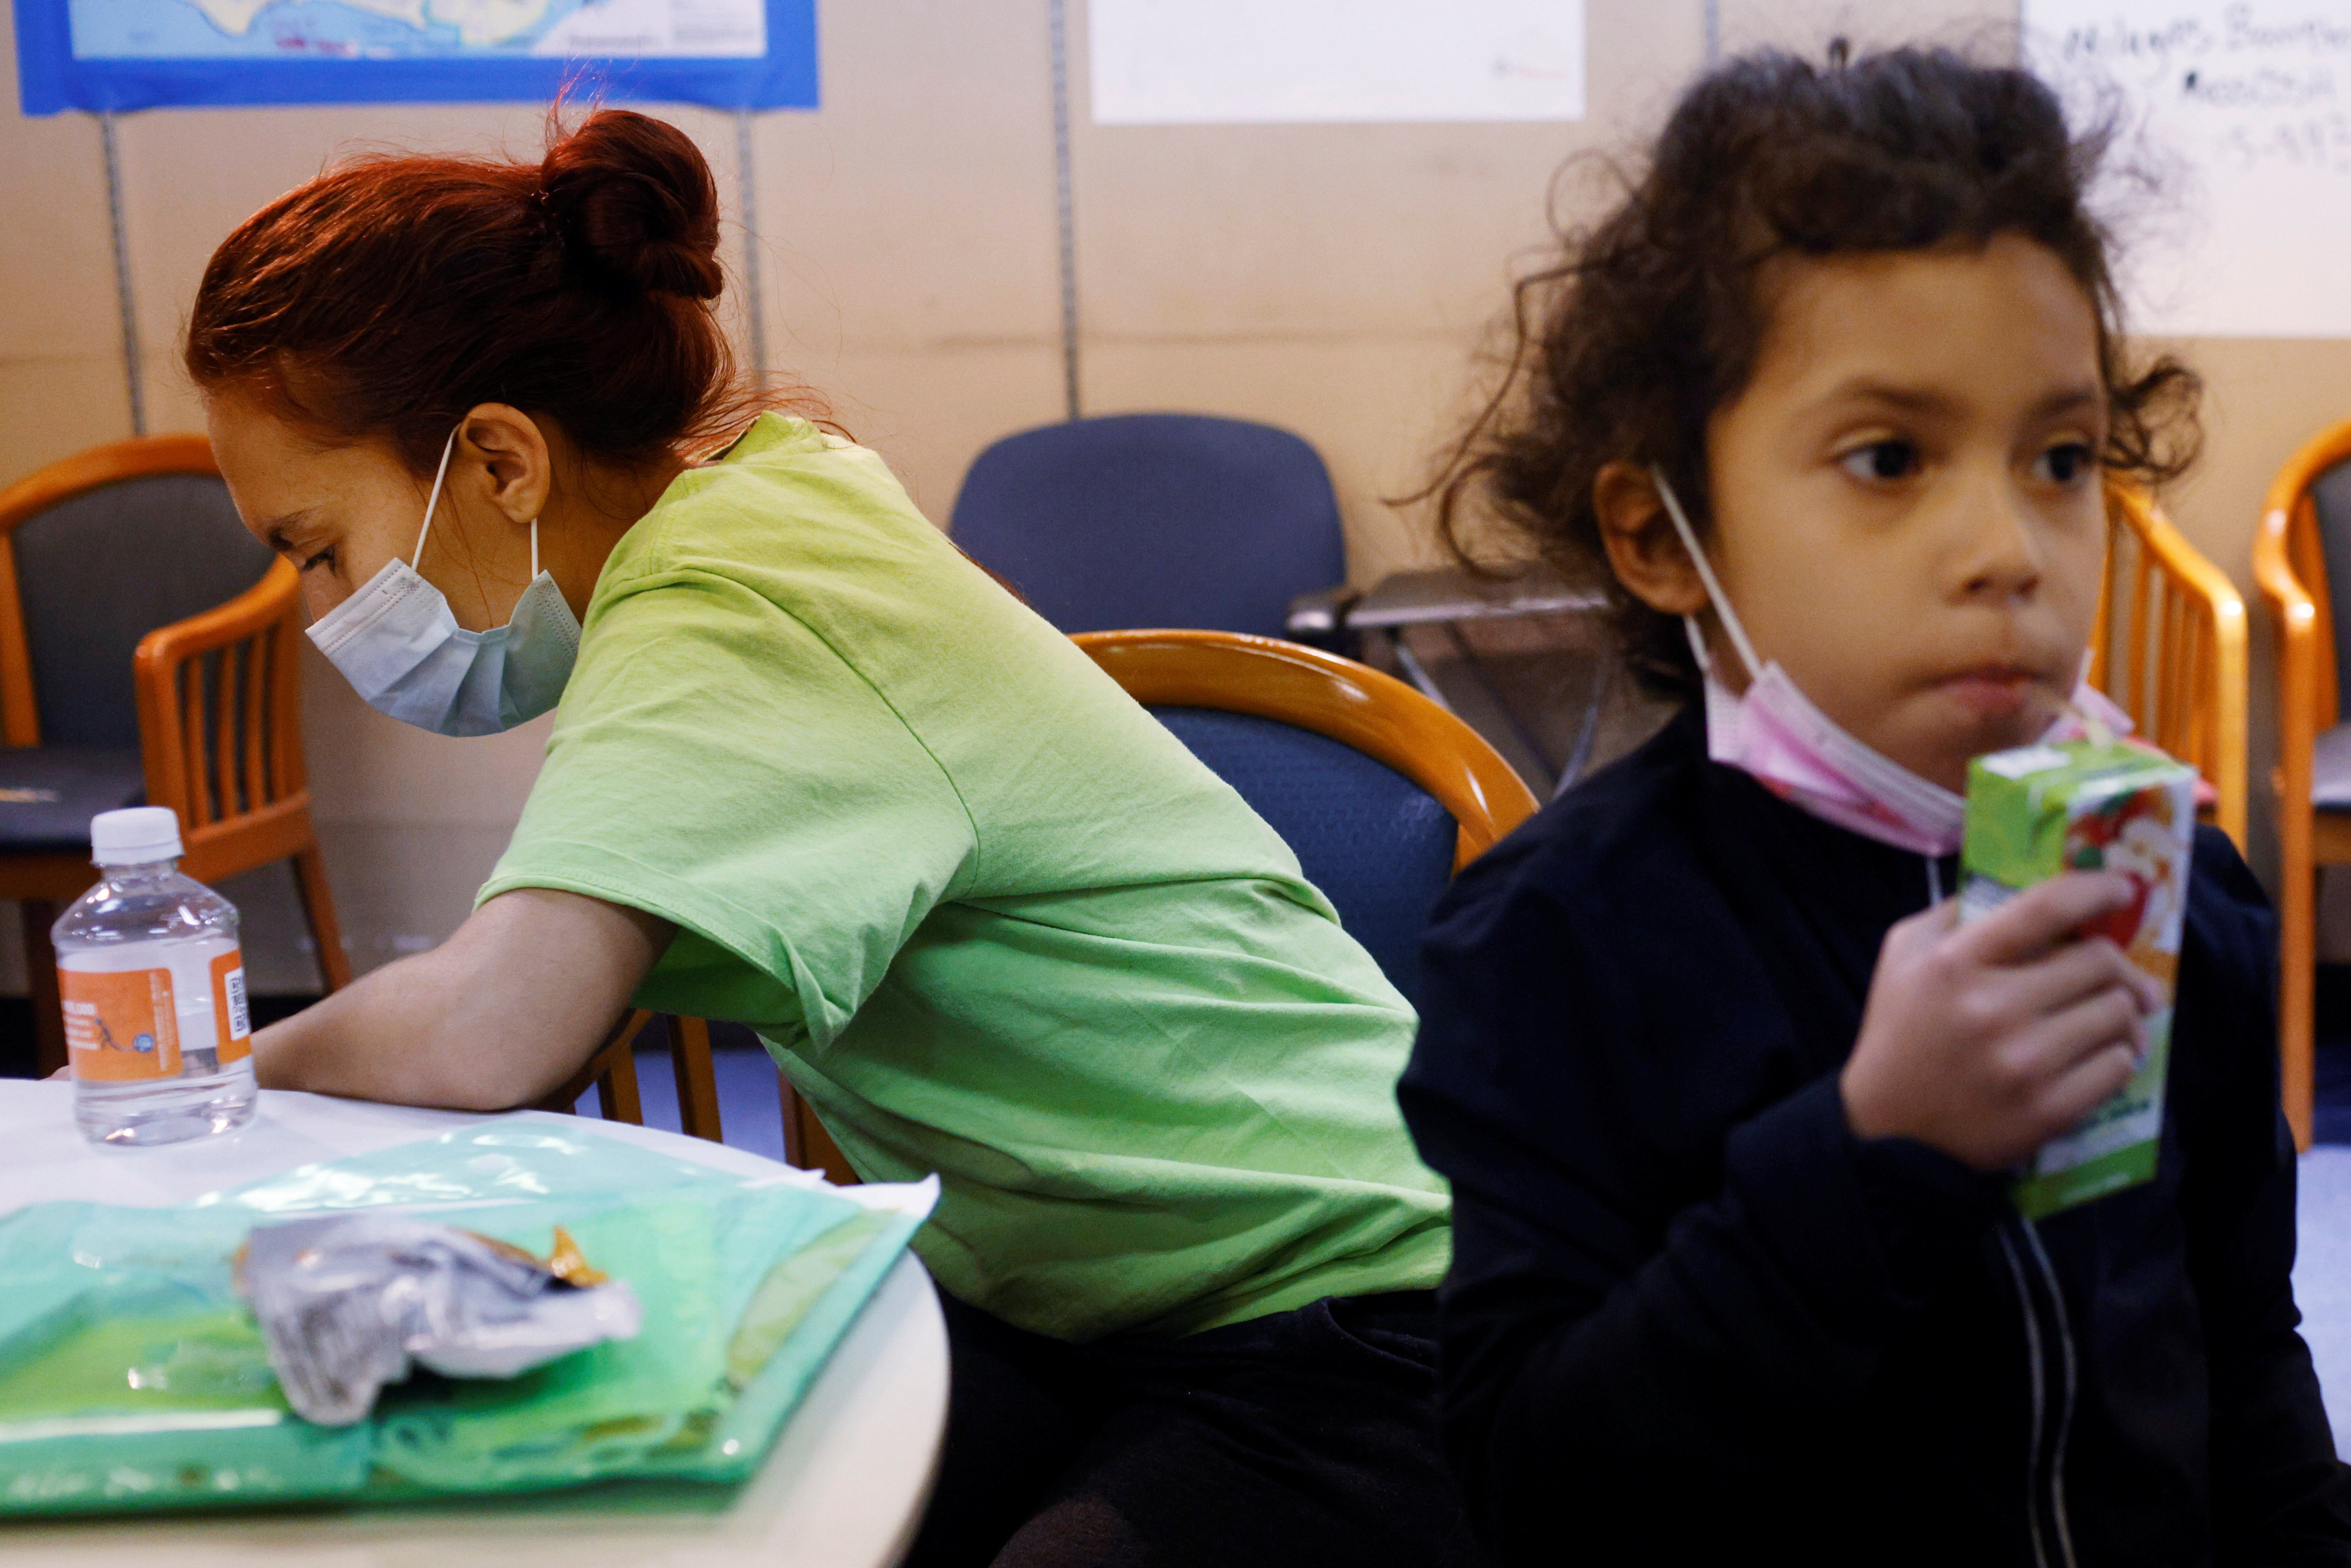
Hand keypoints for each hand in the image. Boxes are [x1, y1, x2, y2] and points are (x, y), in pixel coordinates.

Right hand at [1841, 872, 2164, 1170]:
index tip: (2119, 888)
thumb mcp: (1904, 956)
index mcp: (1956, 962)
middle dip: (2116, 963)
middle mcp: (1992, 1009)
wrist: (1889, 1129)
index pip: (2046, 908)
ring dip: (2123, 1011)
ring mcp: (2024, 1063)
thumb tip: (2023, 884)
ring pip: (2118, 1014)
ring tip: (2111, 1015)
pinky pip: (2118, 1066)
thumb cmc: (1901, 1031)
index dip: (2095, 890)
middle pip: (2099, 962)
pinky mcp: (2048, 1109)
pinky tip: (2099, 1053)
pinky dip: (2118, 1055)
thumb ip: (1955, 912)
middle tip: (2117, 973)